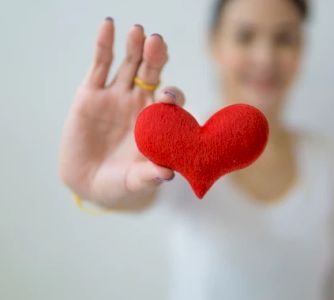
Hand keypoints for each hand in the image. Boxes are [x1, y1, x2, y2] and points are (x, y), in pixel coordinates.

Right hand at [58, 18, 185, 208]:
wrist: (88, 182)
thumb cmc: (118, 182)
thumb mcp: (134, 181)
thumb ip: (149, 176)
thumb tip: (167, 174)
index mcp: (157, 121)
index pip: (171, 101)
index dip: (172, 95)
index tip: (167, 96)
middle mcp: (139, 103)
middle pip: (153, 74)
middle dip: (156, 57)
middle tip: (158, 42)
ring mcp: (116, 95)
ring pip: (129, 64)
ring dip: (135, 46)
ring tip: (138, 31)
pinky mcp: (91, 93)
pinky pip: (100, 64)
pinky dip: (104, 44)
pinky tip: (108, 25)